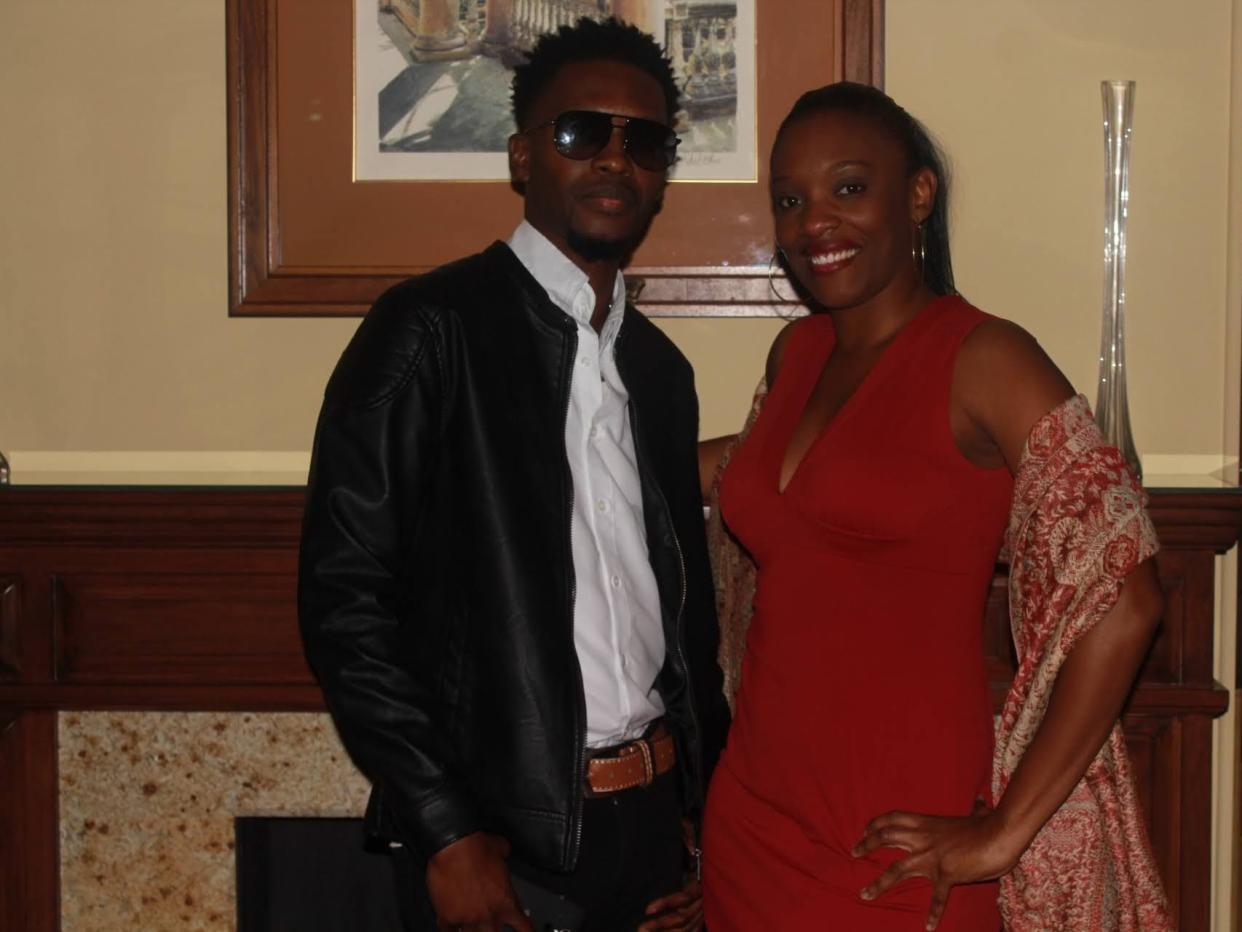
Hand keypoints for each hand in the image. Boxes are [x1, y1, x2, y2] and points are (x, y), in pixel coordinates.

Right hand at [425, 832, 532, 931]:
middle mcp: (489, 915)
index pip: (524, 928)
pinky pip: (449, 931)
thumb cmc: (477, 847)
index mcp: (506, 901)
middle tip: (489, 921)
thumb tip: (504, 851)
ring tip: (470, 922)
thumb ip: (505, 856)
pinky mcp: (448, 918)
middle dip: (492, 929)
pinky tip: (451, 926)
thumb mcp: (502, 848)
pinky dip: (450, 928)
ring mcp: (468, 919)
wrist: (453, 846)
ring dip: (471, 929)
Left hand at [636, 818, 703, 930]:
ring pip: (687, 926)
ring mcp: (706, 908)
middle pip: (682, 917)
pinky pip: (695, 929)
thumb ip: (688, 836)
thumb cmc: (703, 844)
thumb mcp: (693, 835)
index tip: (647, 909)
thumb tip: (689, 849)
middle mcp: (705, 898)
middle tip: (641, 929)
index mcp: (702, 880)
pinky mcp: (706, 913)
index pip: (683, 897)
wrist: (723, 855)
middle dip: (661, 925)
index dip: (666, 903)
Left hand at [852, 801, 1018, 930]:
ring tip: (864, 894)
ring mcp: (933, 857)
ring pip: (897, 870)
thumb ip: (972, 812)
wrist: (999, 834)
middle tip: (853, 852)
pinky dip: (933, 913)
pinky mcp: (946, 874)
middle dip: (867, 844)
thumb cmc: (989, 826)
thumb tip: (980, 803)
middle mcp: (924, 838)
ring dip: (878, 883)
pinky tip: (928, 927)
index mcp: (927, 823)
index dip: (876, 823)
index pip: (893, 818)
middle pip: (886, 837)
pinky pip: (937, 897)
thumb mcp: (974, 816)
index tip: (864, 829)